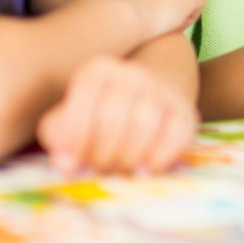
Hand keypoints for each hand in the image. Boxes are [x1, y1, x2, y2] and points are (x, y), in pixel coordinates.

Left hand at [37, 54, 197, 174]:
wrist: (150, 98)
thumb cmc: (100, 115)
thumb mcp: (71, 117)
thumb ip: (59, 137)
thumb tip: (65, 163)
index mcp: (97, 71)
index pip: (84, 100)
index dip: (76, 137)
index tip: (73, 163)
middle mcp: (130, 73)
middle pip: (113, 115)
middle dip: (102, 152)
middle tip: (99, 170)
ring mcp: (160, 88)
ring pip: (145, 122)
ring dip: (129, 156)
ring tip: (120, 171)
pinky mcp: (184, 109)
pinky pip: (176, 133)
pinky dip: (160, 156)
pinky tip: (146, 170)